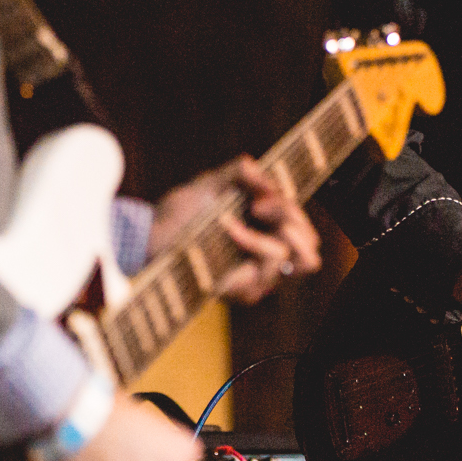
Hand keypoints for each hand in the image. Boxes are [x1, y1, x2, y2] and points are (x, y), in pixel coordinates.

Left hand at [151, 157, 321, 303]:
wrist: (151, 238)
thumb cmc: (178, 215)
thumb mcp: (211, 184)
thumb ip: (240, 173)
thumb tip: (262, 171)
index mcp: (262, 232)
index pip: (301, 228)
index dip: (292, 208)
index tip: (260, 196)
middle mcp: (265, 257)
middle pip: (310, 244)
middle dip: (293, 217)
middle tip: (260, 204)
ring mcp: (259, 276)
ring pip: (301, 256)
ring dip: (278, 227)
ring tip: (253, 212)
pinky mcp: (248, 289)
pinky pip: (272, 262)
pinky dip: (254, 239)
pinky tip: (229, 227)